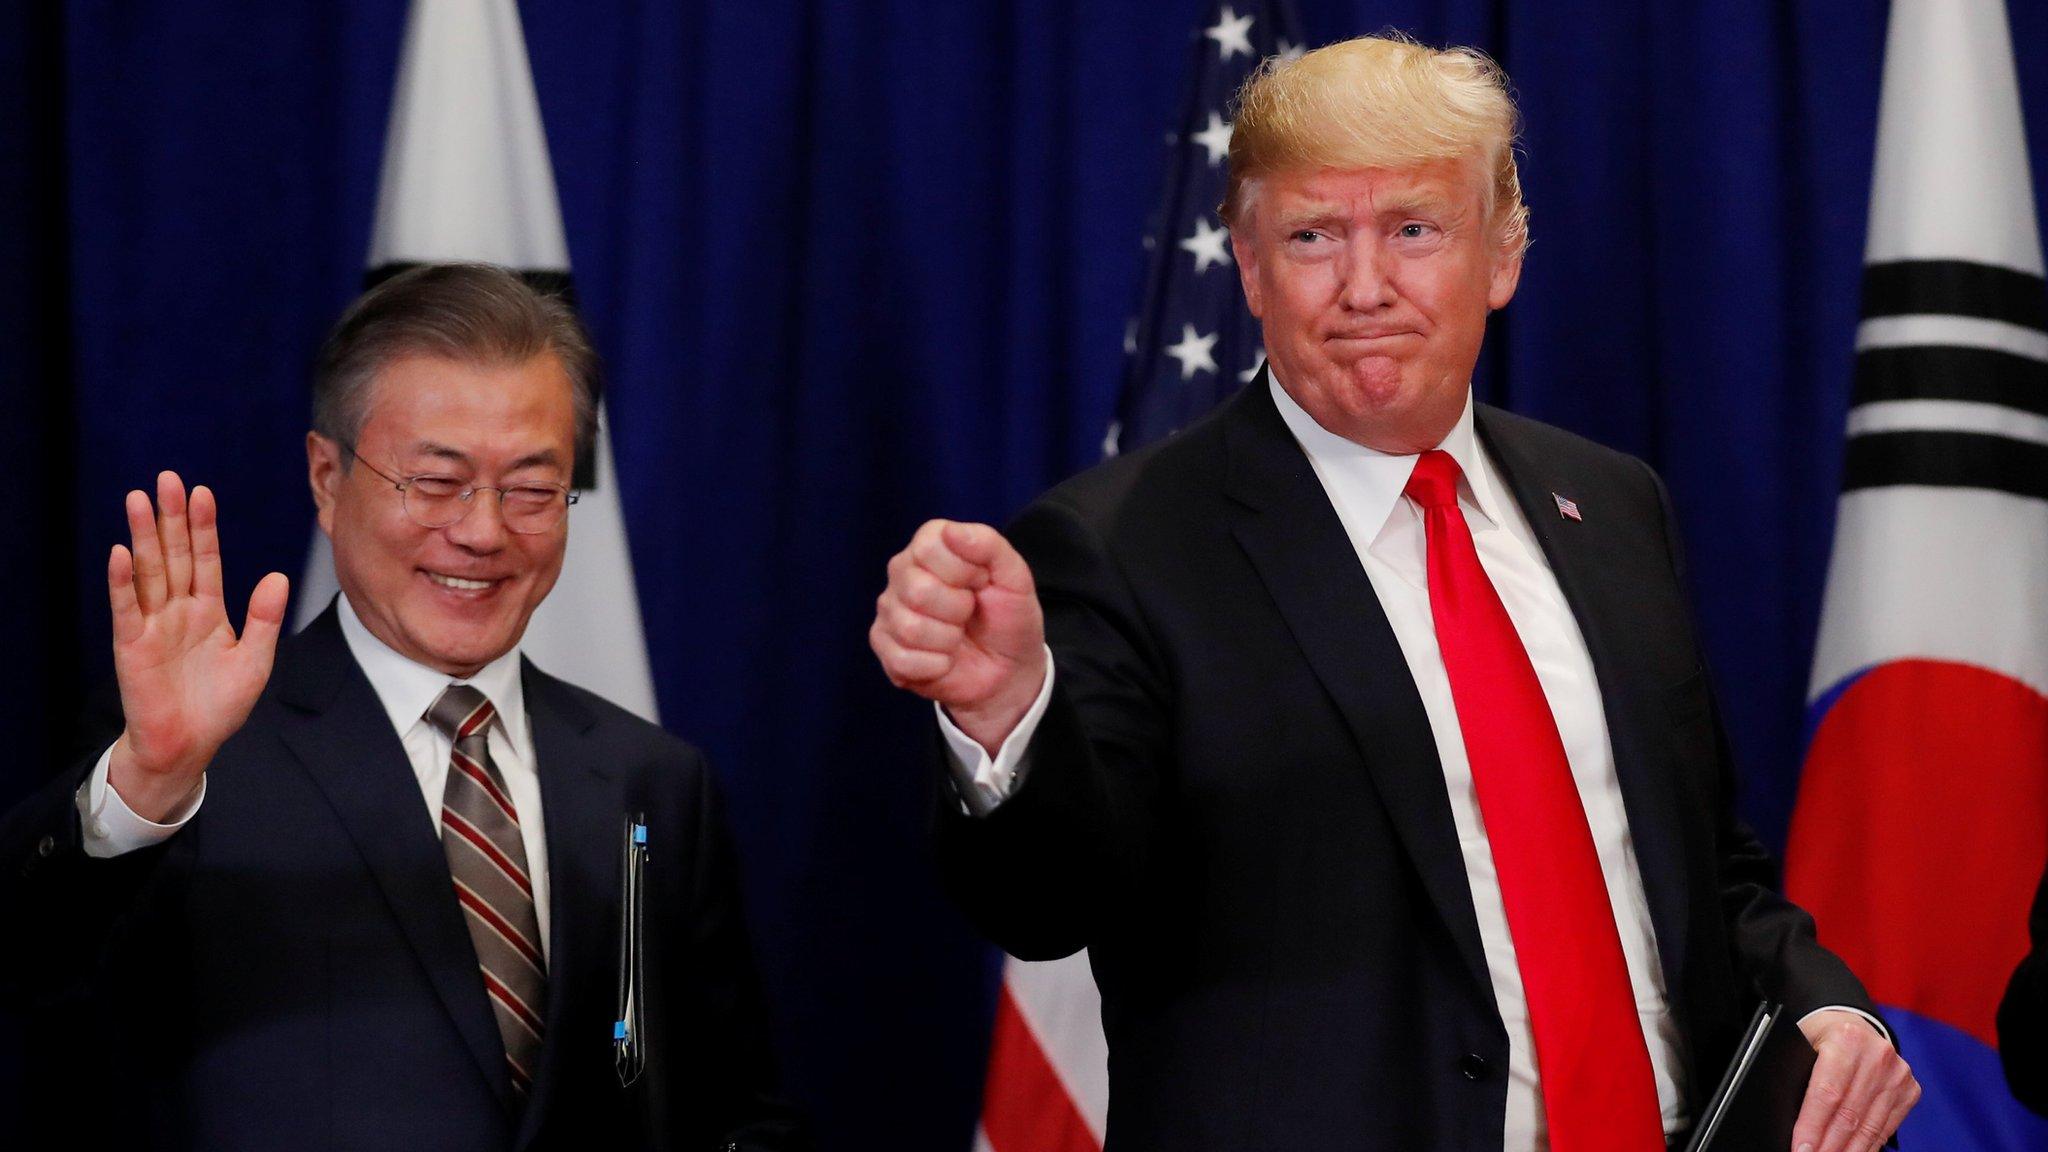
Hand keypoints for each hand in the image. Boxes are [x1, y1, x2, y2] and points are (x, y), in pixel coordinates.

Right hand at [106, 472, 289, 820]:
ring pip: (148, 572)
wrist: (189, 746)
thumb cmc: (220, 706)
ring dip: (142, 536)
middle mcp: (178, 610)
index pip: (206, 559)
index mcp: (209, 610)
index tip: (202, 492)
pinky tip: (120, 553)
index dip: (204, 527)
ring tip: (138, 499)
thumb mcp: (254, 660)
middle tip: (168, 478)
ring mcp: (153, 625)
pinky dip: (122, 581)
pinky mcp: (131, 645)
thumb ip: (264, 618)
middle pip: (175, 555)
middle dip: (171, 518)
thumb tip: (276, 575)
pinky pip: (126, 608)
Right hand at [870, 519, 1046, 752]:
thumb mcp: (1014, 577)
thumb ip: (988, 545)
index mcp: (929, 546)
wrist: (1009, 668)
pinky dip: (936, 666)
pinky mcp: (885, 649)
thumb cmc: (1007, 616)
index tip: (982, 582)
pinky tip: (945, 659)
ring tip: (958, 636)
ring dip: (948, 640)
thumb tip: (952, 531)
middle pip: (918, 591)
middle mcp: (902, 573)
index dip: (966, 571)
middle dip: (958, 609)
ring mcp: (889, 612)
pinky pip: (903, 660)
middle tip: (969, 613)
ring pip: (911, 629)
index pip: (929, 548)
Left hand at [1790, 1010, 1919, 1151]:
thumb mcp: (1802, 1045)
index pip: (1827, 1093)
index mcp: (1846, 1039)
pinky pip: (1885, 1128)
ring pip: (1870, 1126)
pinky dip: (1867, 1147)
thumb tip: (1789, 1120)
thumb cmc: (1820, 1037)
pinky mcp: (1909, 1090)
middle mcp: (1877, 1056)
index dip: (1812, 1126)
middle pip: (1849, 1114)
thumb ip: (1800, 1076)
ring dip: (1849, 1151)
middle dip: (1828, 1145)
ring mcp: (1897, 1074)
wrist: (1854, 1024)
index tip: (1801, 1149)